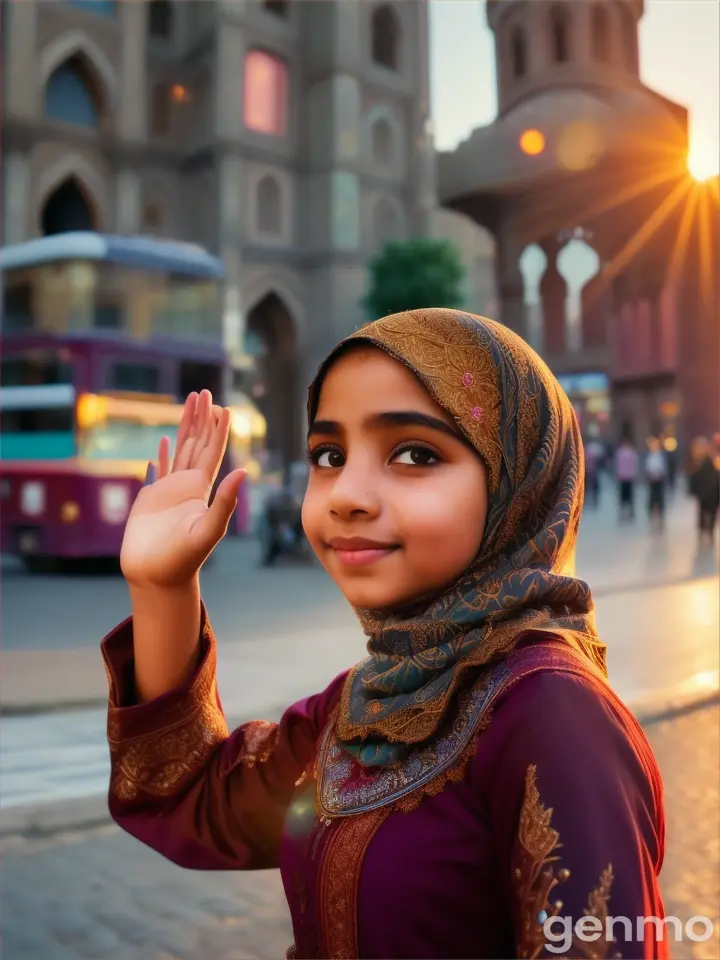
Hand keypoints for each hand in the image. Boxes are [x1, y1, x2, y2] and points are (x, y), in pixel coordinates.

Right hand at [120, 390, 245, 589]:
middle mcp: (188, 487)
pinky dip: (161, 457)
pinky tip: (164, 444)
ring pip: (179, 451)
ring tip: (188, 406)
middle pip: (196, 444)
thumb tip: (245, 471)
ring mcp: (169, 493)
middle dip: (200, 418)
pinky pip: (157, 472)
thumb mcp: (208, 530)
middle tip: (203, 392)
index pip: (213, 452)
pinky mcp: (149, 501)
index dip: (218, 429)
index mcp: (202, 490)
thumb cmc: (183, 560)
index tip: (224, 406)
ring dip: (184, 428)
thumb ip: (225, 502)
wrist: (157, 580)